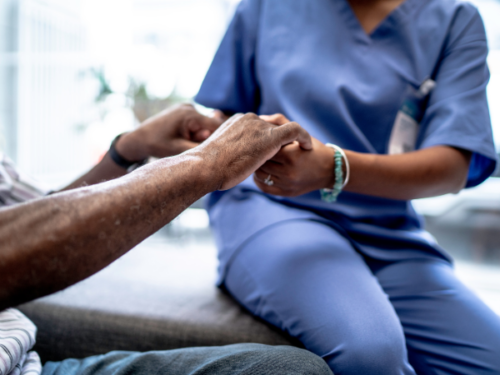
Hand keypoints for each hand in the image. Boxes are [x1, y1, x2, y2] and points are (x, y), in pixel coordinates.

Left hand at [115, 104, 221, 160]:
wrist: (139, 138)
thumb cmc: (158, 145)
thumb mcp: (180, 150)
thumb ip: (201, 146)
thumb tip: (220, 146)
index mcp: (190, 115)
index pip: (217, 125)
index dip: (223, 137)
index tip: (228, 149)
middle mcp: (190, 107)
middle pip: (211, 125)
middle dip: (207, 137)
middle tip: (195, 146)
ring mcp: (186, 107)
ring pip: (204, 124)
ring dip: (201, 135)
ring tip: (186, 142)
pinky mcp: (184, 110)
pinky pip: (197, 122)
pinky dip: (195, 131)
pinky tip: (184, 137)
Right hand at [191, 113, 312, 190]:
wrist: (206, 167)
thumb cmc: (208, 166)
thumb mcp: (218, 153)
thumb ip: (229, 150)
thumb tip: (229, 160)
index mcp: (238, 121)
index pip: (258, 126)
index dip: (266, 137)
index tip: (272, 150)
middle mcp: (249, 119)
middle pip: (271, 126)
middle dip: (280, 138)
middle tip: (291, 151)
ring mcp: (259, 126)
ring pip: (283, 129)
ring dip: (292, 140)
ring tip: (300, 150)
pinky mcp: (270, 137)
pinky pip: (295, 131)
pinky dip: (303, 136)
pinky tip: (308, 147)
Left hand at [253, 114, 335, 196]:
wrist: (330, 170)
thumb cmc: (313, 148)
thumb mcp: (300, 133)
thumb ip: (280, 122)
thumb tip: (261, 118)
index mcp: (292, 155)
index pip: (265, 147)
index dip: (261, 143)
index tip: (260, 139)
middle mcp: (289, 172)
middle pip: (261, 162)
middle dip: (257, 155)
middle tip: (256, 150)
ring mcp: (287, 184)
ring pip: (260, 175)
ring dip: (257, 167)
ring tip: (259, 160)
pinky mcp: (286, 193)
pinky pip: (264, 187)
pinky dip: (259, 180)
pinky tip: (263, 172)